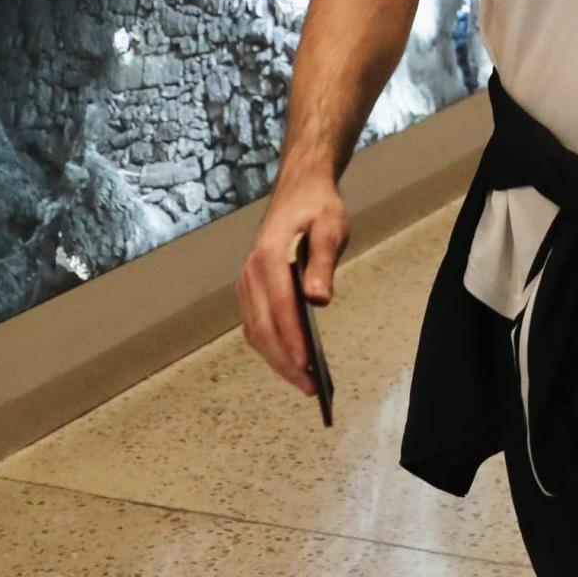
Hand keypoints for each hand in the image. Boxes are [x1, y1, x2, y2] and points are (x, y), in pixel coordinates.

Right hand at [235, 179, 349, 397]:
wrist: (299, 188)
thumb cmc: (317, 208)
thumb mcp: (330, 227)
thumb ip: (323, 262)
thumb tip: (318, 299)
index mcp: (268, 256)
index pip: (279, 308)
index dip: (292, 341)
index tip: (308, 367)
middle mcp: (251, 272)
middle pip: (262, 328)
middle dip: (285, 362)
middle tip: (310, 388)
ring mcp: (247, 281)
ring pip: (256, 331)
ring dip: (277, 359)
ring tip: (305, 382)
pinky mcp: (251, 287)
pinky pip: (256, 324)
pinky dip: (272, 346)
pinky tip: (293, 360)